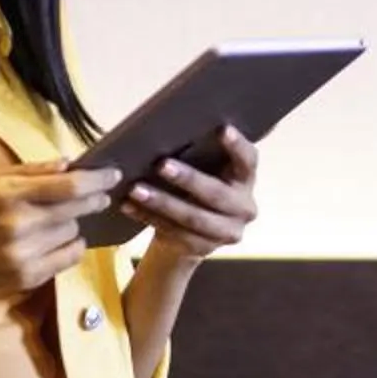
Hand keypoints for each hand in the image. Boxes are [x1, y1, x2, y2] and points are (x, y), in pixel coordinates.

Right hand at [0, 162, 116, 307]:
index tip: (113, 174)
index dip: (97, 179)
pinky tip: (58, 239)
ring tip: (53, 221)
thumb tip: (67, 162)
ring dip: (71, 223)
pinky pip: (69, 257)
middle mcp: (19, 225)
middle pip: (78, 208)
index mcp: (8, 195)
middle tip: (99, 195)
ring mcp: (24, 254)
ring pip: (73, 231)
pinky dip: (70, 246)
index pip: (69, 186)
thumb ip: (28, 170)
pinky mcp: (28, 277)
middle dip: (93, 199)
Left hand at [124, 129, 258, 269]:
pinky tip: (128, 205)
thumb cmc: (196, 188)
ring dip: (162, 202)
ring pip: (192, 218)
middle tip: (161, 164)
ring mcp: (226, 233)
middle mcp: (244, 208)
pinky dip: (148, 217)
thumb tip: (165, 130)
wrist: (193, 234)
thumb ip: (199, 155)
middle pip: (216, 193)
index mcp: (246, 180)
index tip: (222, 129)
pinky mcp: (203, 248)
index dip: (237, 146)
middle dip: (188, 179)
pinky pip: (174, 232)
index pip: (248, 161)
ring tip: (136, 189)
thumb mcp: (206, 171)